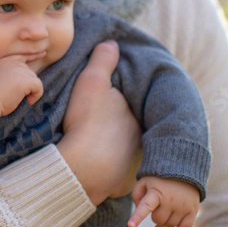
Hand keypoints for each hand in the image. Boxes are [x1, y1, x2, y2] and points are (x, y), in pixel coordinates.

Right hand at [0, 56, 43, 133]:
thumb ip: (9, 74)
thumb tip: (27, 76)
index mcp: (4, 60)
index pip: (23, 56)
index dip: (33, 56)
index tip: (42, 54)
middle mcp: (12, 62)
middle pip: (29, 71)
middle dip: (28, 84)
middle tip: (18, 95)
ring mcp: (18, 70)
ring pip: (35, 79)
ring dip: (31, 91)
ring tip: (21, 99)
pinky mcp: (24, 80)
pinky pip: (39, 86)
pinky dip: (37, 95)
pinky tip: (28, 101)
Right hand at [58, 41, 142, 204]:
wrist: (82, 168)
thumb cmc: (88, 122)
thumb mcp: (92, 81)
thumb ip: (103, 59)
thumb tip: (113, 43)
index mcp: (141, 115)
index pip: (135, 105)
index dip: (122, 102)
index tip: (108, 102)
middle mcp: (145, 140)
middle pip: (133, 128)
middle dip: (122, 126)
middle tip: (101, 123)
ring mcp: (136, 164)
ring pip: (127, 151)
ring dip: (116, 148)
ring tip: (97, 144)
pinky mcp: (124, 183)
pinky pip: (117, 172)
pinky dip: (109, 168)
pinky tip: (96, 164)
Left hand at [128, 176, 199, 226]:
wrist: (183, 169)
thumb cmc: (159, 178)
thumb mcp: (144, 181)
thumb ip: (136, 195)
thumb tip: (139, 213)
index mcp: (156, 192)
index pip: (145, 206)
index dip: (137, 217)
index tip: (130, 226)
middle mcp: (170, 200)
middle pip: (158, 220)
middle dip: (154, 218)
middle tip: (155, 211)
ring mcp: (183, 206)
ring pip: (170, 225)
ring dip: (162, 226)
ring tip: (157, 225)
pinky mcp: (192, 210)